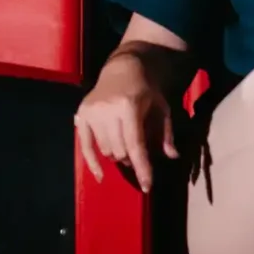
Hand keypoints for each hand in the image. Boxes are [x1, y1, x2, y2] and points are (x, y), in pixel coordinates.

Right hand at [75, 51, 180, 190]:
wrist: (123, 68)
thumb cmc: (146, 90)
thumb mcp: (162, 108)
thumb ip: (165, 133)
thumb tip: (172, 156)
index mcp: (129, 107)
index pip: (135, 145)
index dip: (142, 167)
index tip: (147, 186)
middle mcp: (108, 110)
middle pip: (120, 151)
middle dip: (131, 159)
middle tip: (138, 155)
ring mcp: (92, 112)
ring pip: (106, 150)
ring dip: (117, 155)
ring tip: (125, 146)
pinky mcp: (81, 115)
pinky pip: (85, 147)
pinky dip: (92, 163)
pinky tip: (100, 177)